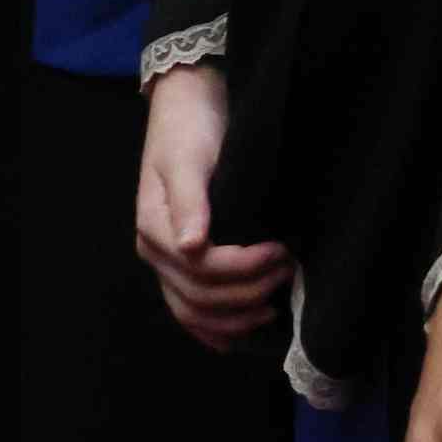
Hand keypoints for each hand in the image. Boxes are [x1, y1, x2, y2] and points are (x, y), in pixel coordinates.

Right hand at [133, 63, 294, 348]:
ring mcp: (167, 257)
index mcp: (155, 227)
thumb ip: (190, 201)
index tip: (282, 252)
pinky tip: (234, 338)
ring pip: (192, 308)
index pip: (201, 267)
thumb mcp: (189, 157)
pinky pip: (188, 304)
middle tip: (287, 274)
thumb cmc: (190, 128)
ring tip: (271, 308)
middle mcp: (158, 250)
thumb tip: (193, 246)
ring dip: (232, 316)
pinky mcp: (181, 258)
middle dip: (245, 293)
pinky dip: (210, 326)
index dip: (243, 268)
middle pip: (198, 294)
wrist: (187, 104)